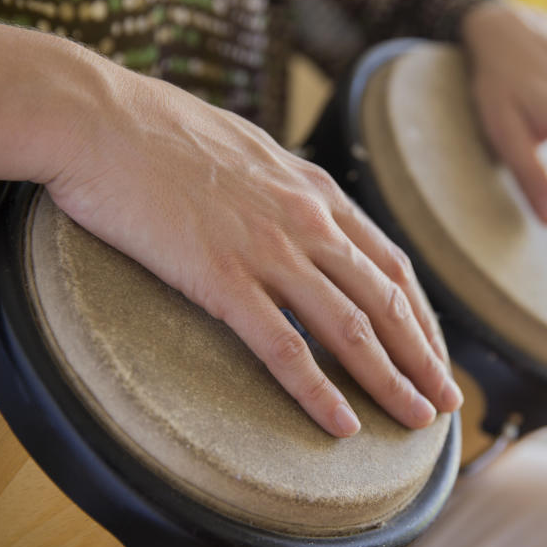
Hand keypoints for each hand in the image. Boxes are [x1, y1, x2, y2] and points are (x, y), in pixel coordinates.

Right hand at [46, 70, 461, 437]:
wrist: (98, 119)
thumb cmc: (161, 132)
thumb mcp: (249, 150)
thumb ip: (285, 187)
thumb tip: (299, 212)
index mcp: (315, 190)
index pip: (391, 263)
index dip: (422, 314)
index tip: (434, 352)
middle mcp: (308, 221)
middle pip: (386, 301)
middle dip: (424, 357)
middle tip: (447, 400)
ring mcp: (269, 251)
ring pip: (351, 328)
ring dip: (391, 380)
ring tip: (418, 420)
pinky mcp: (223, 278)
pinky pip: (284, 348)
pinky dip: (319, 392)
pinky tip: (342, 426)